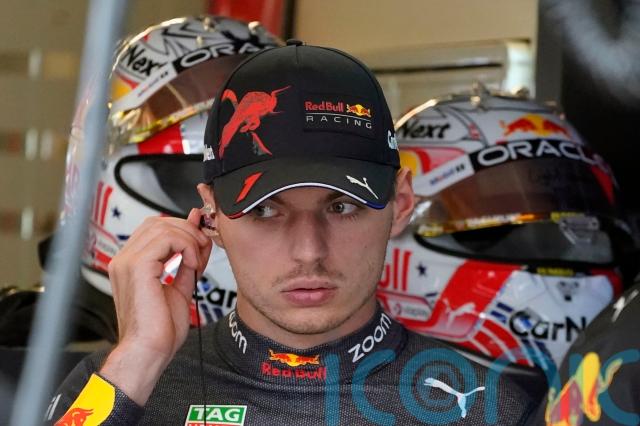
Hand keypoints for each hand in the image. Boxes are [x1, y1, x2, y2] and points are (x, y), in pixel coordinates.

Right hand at [100, 208, 211, 404]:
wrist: (149, 352)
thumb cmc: (159, 330)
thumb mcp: (180, 288)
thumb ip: (186, 263)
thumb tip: (197, 241)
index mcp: (131, 265)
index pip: (154, 229)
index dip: (181, 228)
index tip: (201, 238)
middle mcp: (125, 260)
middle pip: (158, 223)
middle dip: (187, 230)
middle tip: (203, 247)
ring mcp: (127, 262)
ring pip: (163, 227)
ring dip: (189, 238)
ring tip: (198, 258)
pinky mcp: (138, 267)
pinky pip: (166, 239)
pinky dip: (186, 246)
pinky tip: (192, 263)